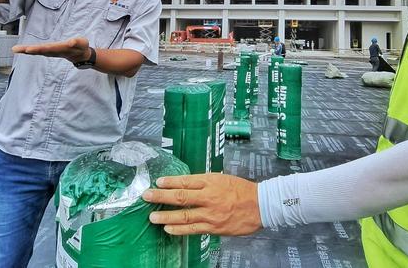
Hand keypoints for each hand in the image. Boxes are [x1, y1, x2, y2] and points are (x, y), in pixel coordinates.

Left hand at [12, 37, 90, 63]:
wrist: (80, 55)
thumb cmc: (81, 47)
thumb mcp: (82, 43)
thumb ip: (76, 42)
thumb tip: (70, 42)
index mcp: (60, 48)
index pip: (47, 48)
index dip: (38, 49)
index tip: (28, 49)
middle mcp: (53, 51)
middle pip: (39, 50)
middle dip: (28, 50)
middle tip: (16, 49)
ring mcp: (50, 51)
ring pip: (36, 51)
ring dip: (25, 50)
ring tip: (14, 49)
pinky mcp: (49, 50)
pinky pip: (37, 50)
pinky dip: (28, 50)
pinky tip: (21, 49)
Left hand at [142, 173, 261, 235]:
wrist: (260, 205)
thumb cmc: (242, 190)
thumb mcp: (222, 178)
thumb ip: (204, 182)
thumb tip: (184, 185)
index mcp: (211, 181)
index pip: (186, 180)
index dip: (170, 181)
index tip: (158, 182)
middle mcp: (209, 196)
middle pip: (181, 196)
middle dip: (161, 197)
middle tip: (146, 196)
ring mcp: (211, 213)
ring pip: (184, 215)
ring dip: (166, 216)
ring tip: (152, 217)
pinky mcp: (214, 227)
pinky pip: (193, 229)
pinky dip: (179, 229)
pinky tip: (168, 229)